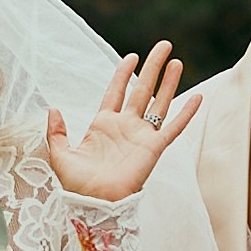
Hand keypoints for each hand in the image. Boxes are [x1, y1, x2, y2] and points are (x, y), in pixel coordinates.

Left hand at [46, 40, 199, 200]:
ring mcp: (141, 136)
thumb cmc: (76, 185)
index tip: (132, 56)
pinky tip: (197, 97)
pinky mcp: (153, 148)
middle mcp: (125, 127)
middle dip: (153, 68)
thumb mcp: (60, 154)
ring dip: (169, 83)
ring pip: (159, 103)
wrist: (93, 203)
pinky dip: (186, 113)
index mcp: (103, 125)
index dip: (123, 73)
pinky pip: (173, 128)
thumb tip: (53, 108)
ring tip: (177, 62)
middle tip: (163, 46)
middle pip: (142, 90)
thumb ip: (56, 131)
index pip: (116, 91)